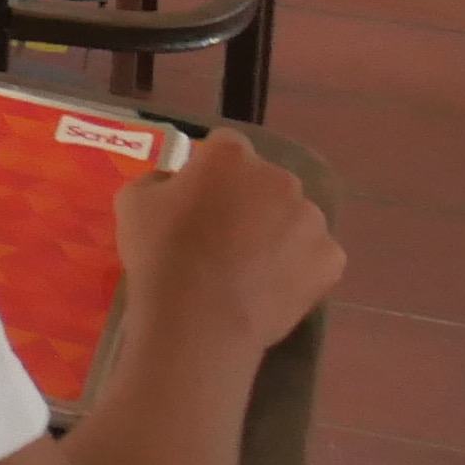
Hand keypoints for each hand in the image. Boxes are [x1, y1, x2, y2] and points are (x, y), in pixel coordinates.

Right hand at [110, 129, 343, 356]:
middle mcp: (279, 177)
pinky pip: (314, 255)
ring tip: (251, 267)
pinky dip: (299, 266)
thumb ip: (160, 181)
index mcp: (231, 155)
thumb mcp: (133, 202)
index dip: (211, 170)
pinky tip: (272, 285)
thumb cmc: (162, 253)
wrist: (201, 319)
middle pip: (266, 181)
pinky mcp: (331, 258)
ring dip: (277, 231)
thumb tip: (177, 186)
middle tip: (223, 234)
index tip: (197, 196)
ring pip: (294, 218)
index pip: (225, 146)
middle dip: (249, 199)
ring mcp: (312, 219)